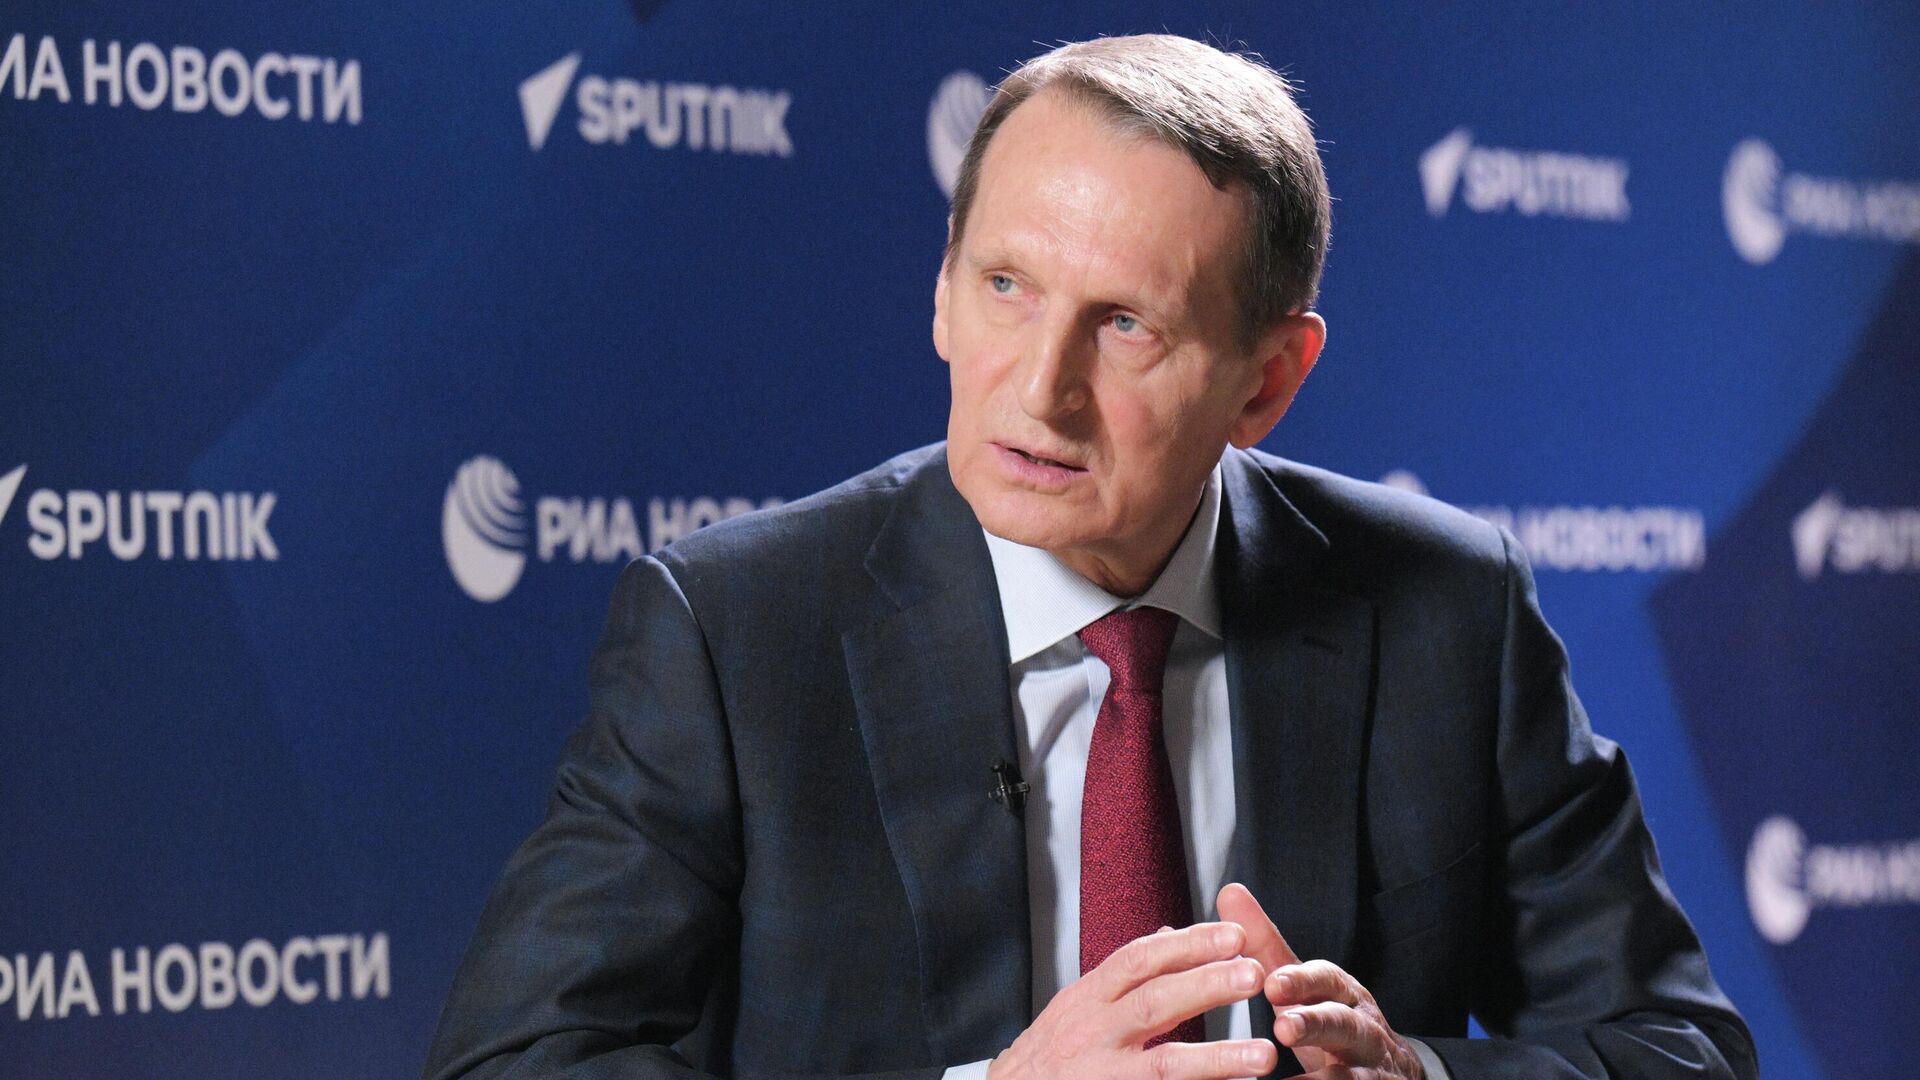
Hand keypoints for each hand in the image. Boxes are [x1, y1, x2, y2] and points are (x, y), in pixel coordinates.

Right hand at [987, 922, 1277, 1079]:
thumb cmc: (1045, 1057)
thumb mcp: (1076, 1006)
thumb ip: (1123, 975)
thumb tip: (1168, 935)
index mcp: (1086, 999)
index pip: (1140, 960)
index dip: (1189, 946)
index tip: (1234, 936)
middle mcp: (1092, 1035)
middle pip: (1155, 1003)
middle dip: (1207, 986)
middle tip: (1254, 975)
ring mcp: (1101, 1076)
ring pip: (1165, 1066)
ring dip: (1218, 1057)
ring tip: (1264, 1055)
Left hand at [1216, 883, 1425, 1079]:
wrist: (1393, 1074)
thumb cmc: (1331, 1018)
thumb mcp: (1303, 983)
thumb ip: (1265, 944)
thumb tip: (1229, 891)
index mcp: (1340, 993)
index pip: (1324, 979)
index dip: (1301, 981)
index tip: (1272, 984)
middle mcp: (1361, 1027)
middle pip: (1342, 1022)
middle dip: (1314, 1024)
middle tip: (1283, 1028)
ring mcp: (1370, 1068)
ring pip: (1351, 1073)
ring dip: (1323, 1079)